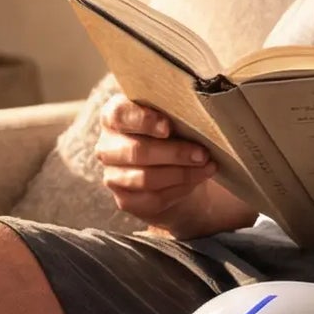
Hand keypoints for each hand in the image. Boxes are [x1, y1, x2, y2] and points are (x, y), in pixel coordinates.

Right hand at [97, 93, 231, 235]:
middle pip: (137, 151)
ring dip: (181, 173)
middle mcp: (107, 147)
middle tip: (202, 153)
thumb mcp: (170, 116)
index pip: (119, 115)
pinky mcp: (125, 200)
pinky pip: (153, 198)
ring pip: (146, 178)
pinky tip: (196, 180)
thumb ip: (174, 113)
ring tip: (206, 167)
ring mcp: (112, 176)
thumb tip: (196, 117)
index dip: (144, 121)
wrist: (170, 168)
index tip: (168, 127)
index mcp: (113, 117)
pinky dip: (180, 189)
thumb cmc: (170, 134)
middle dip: (174, 153)